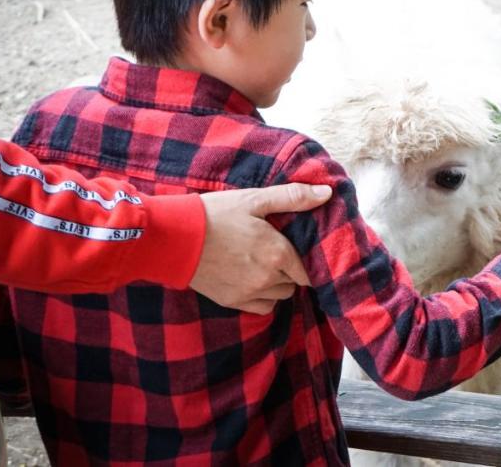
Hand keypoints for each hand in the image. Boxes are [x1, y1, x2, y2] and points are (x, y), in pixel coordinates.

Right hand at [191, 183, 331, 313]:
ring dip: (278, 283)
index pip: (309, 269)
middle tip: (277, 252)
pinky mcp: (232, 302)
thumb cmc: (215, 214)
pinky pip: (262, 307)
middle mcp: (268, 277)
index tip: (298, 250)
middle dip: (291, 270)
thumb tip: (327, 193)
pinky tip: (253, 279)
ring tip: (264, 264)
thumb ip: (293, 197)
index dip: (306, 260)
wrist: (173, 238)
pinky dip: (263, 297)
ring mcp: (249, 293)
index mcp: (279, 253)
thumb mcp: (255, 199)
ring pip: (280, 295)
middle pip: (296, 282)